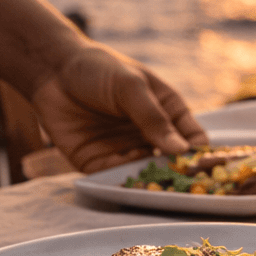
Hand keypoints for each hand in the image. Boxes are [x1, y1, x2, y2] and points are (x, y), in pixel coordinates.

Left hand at [30, 42, 208, 171]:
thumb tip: (181, 149)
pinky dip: (123, 182)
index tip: (203, 165)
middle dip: (177, 173)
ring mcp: (126, 149)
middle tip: (183, 184)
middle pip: (171, 161)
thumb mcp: (131, 87)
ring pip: (145, 174)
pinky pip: (115, 178)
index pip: (191, 137)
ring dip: (151, 181)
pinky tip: (127, 180)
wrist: (51, 70)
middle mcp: (149, 134)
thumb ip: (153, 118)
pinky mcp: (99, 162)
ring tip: (156, 186)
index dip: (199, 152)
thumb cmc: (98, 69)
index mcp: (167, 111)